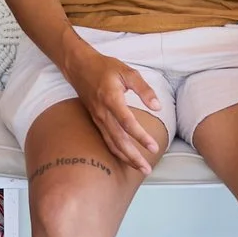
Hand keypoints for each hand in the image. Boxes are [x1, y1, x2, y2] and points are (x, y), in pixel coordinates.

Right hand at [62, 48, 165, 173]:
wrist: (79, 67)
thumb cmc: (106, 68)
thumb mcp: (128, 72)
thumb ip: (144, 89)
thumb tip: (158, 107)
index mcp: (111, 99)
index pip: (127, 123)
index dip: (140, 137)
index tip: (153, 147)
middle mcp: (103, 112)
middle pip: (119, 140)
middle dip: (133, 157)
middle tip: (147, 169)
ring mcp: (98, 119)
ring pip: (112, 144)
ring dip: (126, 158)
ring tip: (140, 169)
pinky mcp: (96, 121)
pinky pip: (107, 141)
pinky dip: (117, 152)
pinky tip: (126, 159)